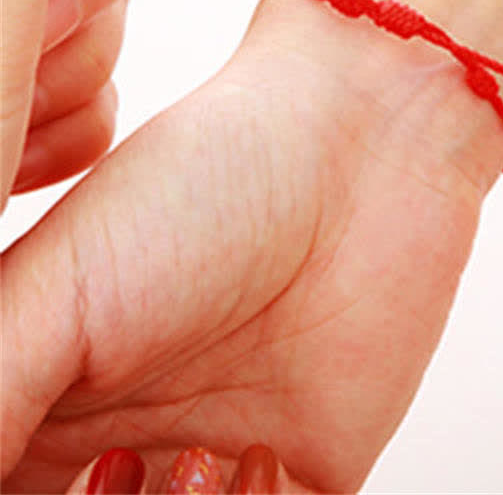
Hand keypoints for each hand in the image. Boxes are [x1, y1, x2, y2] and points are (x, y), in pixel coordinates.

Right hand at [1, 0, 502, 491]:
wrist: (359, 150)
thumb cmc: (205, 179)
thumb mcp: (58, 287)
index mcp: (38, 403)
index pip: (1, 490)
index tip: (64, 468)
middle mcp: (122, 445)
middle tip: (118, 466)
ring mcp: (214, 464)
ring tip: (195, 459)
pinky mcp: (306, 474)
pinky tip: (262, 452)